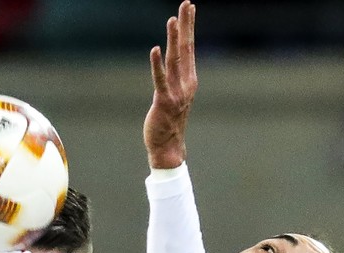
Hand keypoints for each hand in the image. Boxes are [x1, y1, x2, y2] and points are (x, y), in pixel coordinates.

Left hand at [144, 1, 196, 168]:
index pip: (189, 47)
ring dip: (173, 39)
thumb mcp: (175, 95)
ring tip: (172, 19)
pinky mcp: (164, 101)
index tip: (189, 7)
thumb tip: (170, 62)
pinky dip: (157, 64)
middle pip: (186, 48)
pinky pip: (160, 80)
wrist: (168, 146)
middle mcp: (186, 83)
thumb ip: (174, 78)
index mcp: (189, 79)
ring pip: (175, 60)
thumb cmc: (169, 121)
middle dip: (186, 25)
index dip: (189, 27)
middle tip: (186, 3)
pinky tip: (154, 49)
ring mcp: (176, 92)